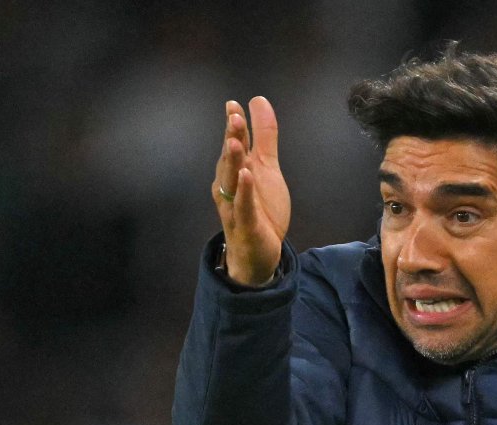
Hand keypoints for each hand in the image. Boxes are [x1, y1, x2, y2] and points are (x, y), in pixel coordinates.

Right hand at [212, 96, 290, 284]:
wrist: (258, 252)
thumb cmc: (260, 207)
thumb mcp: (267, 168)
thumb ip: (264, 136)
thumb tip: (258, 101)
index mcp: (235, 170)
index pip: (233, 144)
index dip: (234, 125)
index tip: (234, 105)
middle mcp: (230, 186)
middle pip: (230, 159)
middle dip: (232, 138)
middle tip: (234, 117)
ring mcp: (235, 205)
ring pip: (232, 181)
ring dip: (234, 162)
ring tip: (236, 142)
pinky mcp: (246, 225)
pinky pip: (243, 206)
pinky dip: (244, 192)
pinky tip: (246, 176)